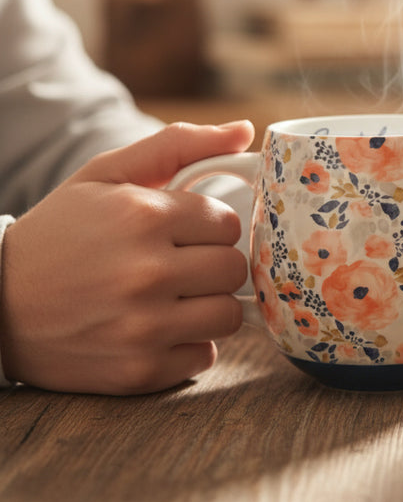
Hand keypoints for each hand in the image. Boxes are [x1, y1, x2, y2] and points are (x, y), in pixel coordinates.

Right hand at [0, 121, 254, 393]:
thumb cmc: (59, 234)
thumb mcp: (106, 175)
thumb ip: (179, 145)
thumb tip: (244, 130)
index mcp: (143, 217)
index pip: (228, 223)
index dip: (207, 228)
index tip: (181, 234)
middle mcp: (147, 272)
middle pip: (234, 269)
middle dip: (211, 264)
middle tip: (178, 266)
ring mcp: (144, 327)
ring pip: (228, 315)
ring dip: (207, 306)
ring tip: (172, 298)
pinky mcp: (140, 370)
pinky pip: (204, 356)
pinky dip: (188, 345)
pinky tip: (157, 329)